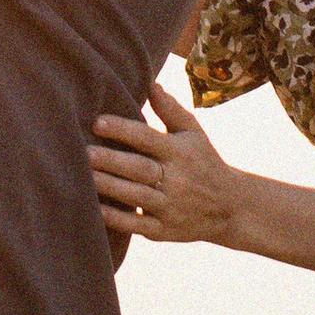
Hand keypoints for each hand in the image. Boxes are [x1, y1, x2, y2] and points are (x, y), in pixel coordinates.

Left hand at [91, 83, 243, 244]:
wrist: (230, 207)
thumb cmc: (204, 162)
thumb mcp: (194, 133)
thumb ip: (170, 110)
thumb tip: (150, 83)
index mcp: (179, 152)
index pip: (148, 138)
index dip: (122, 129)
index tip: (97, 122)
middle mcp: (176, 180)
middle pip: (139, 168)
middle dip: (111, 160)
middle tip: (84, 151)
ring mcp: (170, 208)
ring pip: (135, 196)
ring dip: (109, 187)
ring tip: (84, 176)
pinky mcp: (164, 231)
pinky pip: (137, 226)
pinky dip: (117, 219)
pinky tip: (96, 209)